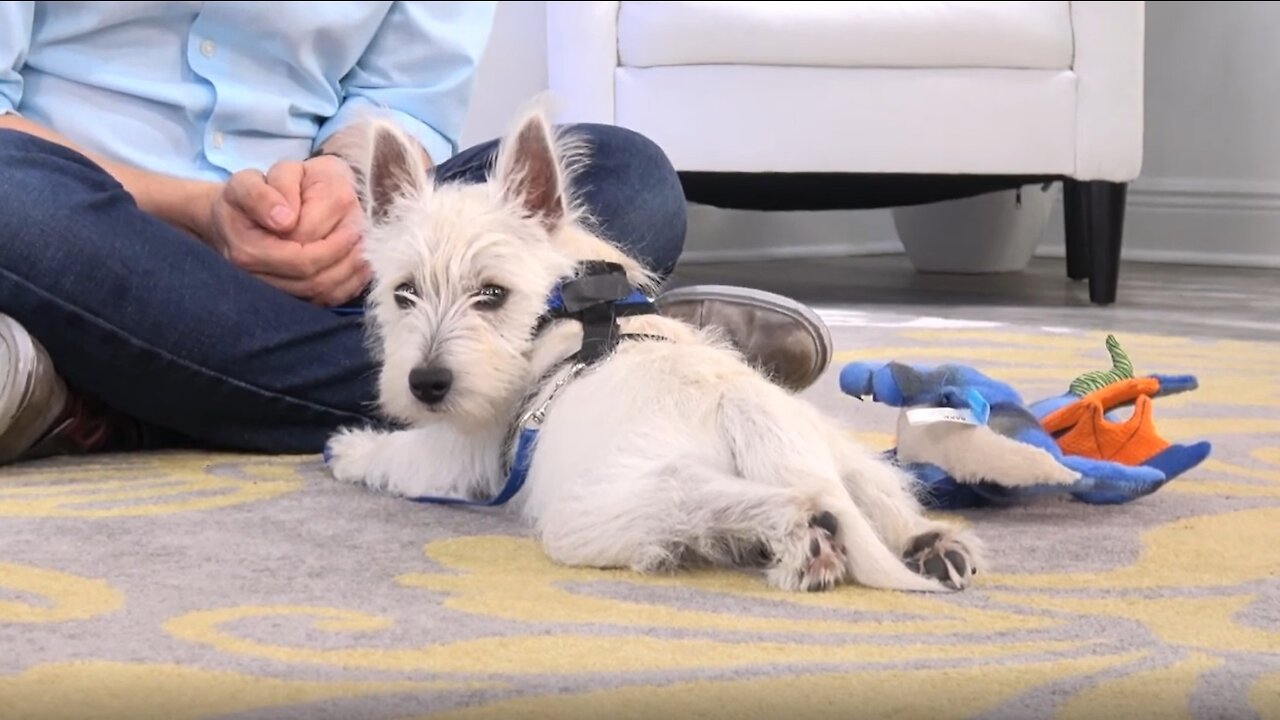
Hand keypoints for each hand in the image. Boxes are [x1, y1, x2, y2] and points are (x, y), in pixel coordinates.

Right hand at [206, 158, 367, 306]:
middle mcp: (259, 277)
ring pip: (321, 294)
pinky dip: (347, 285)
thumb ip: (260, 195)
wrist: (235, 216)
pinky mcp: (289, 297)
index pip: (301, 259)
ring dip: (350, 273)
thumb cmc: (247, 196)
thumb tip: (284, 220)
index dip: (333, 244)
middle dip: (345, 259)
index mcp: (248, 250)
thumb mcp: (246, 181)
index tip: (354, 224)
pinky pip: (324, 301)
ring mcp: (272, 291)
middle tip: (363, 236)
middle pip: (314, 280)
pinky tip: (360, 265)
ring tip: (364, 248)